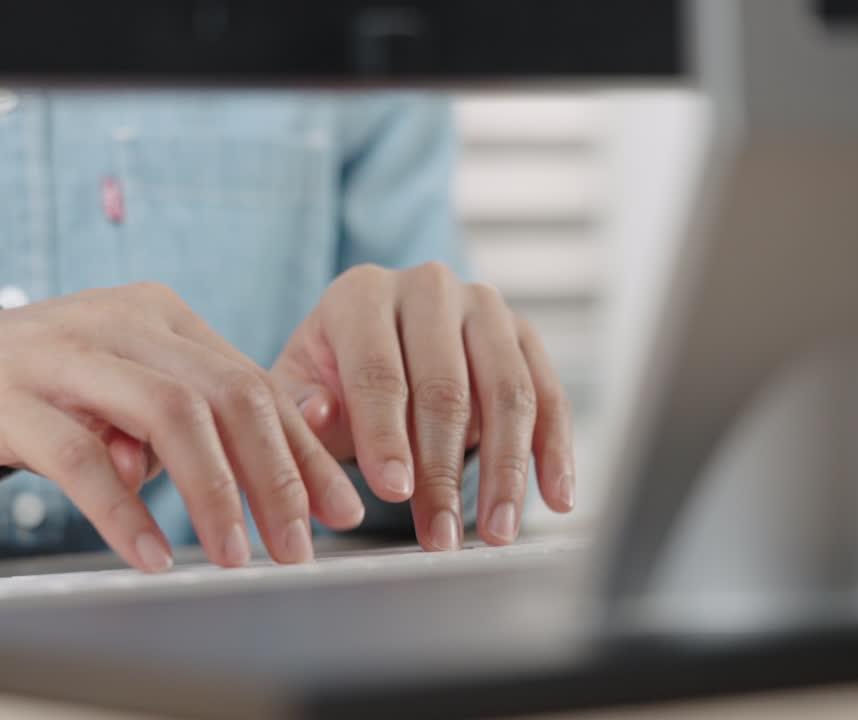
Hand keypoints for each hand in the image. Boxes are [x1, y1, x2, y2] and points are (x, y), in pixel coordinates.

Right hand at [0, 283, 365, 571]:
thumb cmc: (56, 391)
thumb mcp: (137, 393)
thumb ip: (202, 417)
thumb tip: (289, 467)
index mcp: (164, 316)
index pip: (253, 383)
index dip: (304, 451)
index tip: (340, 509)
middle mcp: (124, 322)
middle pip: (225, 395)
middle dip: (273, 476)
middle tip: (296, 545)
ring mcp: (66, 354)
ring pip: (167, 414)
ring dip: (212, 493)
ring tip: (234, 555)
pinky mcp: (13, 397)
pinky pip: (82, 457)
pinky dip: (125, 511)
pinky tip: (153, 554)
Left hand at [270, 262, 574, 550]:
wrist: (381, 344)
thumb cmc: (334, 372)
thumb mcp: (301, 384)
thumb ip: (303, 405)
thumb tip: (322, 415)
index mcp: (362, 294)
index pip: (377, 370)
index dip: (386, 435)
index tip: (394, 493)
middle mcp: (428, 288)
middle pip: (445, 387)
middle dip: (442, 470)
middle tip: (440, 534)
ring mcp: (483, 306)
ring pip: (508, 392)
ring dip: (506, 471)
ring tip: (496, 531)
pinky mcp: (524, 334)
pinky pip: (549, 395)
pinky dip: (555, 451)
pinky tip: (557, 497)